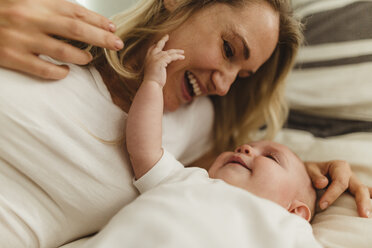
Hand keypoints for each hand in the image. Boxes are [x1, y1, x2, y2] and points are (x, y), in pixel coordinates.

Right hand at [0, 0, 123, 78]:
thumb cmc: (0, 9)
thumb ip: (49, 4)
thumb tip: (77, 14)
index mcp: (34, 1)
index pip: (75, 11)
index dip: (97, 20)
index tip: (112, 28)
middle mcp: (30, 18)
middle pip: (76, 30)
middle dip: (101, 38)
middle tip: (117, 45)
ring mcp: (21, 39)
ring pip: (63, 51)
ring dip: (82, 57)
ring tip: (90, 59)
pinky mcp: (11, 57)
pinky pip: (43, 69)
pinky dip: (59, 72)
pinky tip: (66, 72)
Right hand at [143, 34, 183, 86]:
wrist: (152, 84)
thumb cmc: (153, 80)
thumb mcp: (154, 70)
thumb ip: (157, 65)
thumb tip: (163, 65)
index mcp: (148, 58)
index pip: (151, 48)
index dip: (155, 45)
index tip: (159, 42)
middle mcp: (151, 56)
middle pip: (158, 45)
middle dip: (163, 40)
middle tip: (167, 36)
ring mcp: (156, 58)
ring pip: (169, 52)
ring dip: (177, 52)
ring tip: (182, 52)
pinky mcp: (162, 61)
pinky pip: (172, 57)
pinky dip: (178, 57)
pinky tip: (182, 57)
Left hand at [306, 160, 371, 217]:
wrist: (310, 172)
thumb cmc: (311, 171)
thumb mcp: (309, 169)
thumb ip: (315, 176)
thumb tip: (323, 183)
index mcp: (340, 167)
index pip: (340, 182)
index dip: (332, 194)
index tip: (322, 205)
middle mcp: (350, 175)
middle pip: (360, 188)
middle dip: (362, 201)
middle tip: (363, 215)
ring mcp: (354, 184)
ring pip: (365, 193)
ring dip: (368, 204)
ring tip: (368, 216)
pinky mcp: (354, 192)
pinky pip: (365, 195)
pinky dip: (369, 200)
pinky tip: (371, 211)